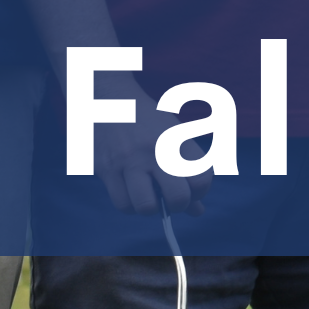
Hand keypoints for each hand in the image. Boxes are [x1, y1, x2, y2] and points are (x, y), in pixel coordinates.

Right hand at [91, 74, 209, 215]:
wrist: (108, 97)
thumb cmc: (146, 120)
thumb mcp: (172, 135)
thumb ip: (187, 172)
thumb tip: (198, 211)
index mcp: (176, 139)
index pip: (202, 179)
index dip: (200, 192)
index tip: (191, 189)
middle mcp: (155, 150)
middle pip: (178, 197)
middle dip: (179, 205)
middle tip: (171, 198)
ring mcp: (129, 160)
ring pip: (146, 206)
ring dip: (151, 209)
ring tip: (149, 196)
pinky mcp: (106, 168)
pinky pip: (122, 203)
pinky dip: (130, 206)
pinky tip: (131, 193)